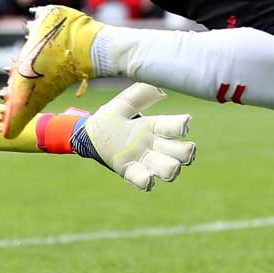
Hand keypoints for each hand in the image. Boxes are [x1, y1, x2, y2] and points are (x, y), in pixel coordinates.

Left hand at [75, 83, 196, 190]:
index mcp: (153, 126)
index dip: (181, 126)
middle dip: (185, 153)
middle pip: (181, 152)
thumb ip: (139, 95)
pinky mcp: (127, 171)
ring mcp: (141, 159)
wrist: (87, 134)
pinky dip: (147, 181)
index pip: (174, 126)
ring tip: (172, 169)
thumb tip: (161, 90)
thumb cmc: (110, 119)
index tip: (184, 125)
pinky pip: (141, 180)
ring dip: (170, 169)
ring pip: (167, 169)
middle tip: (185, 152)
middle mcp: (152, 145)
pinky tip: (149, 178)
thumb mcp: (122, 104)